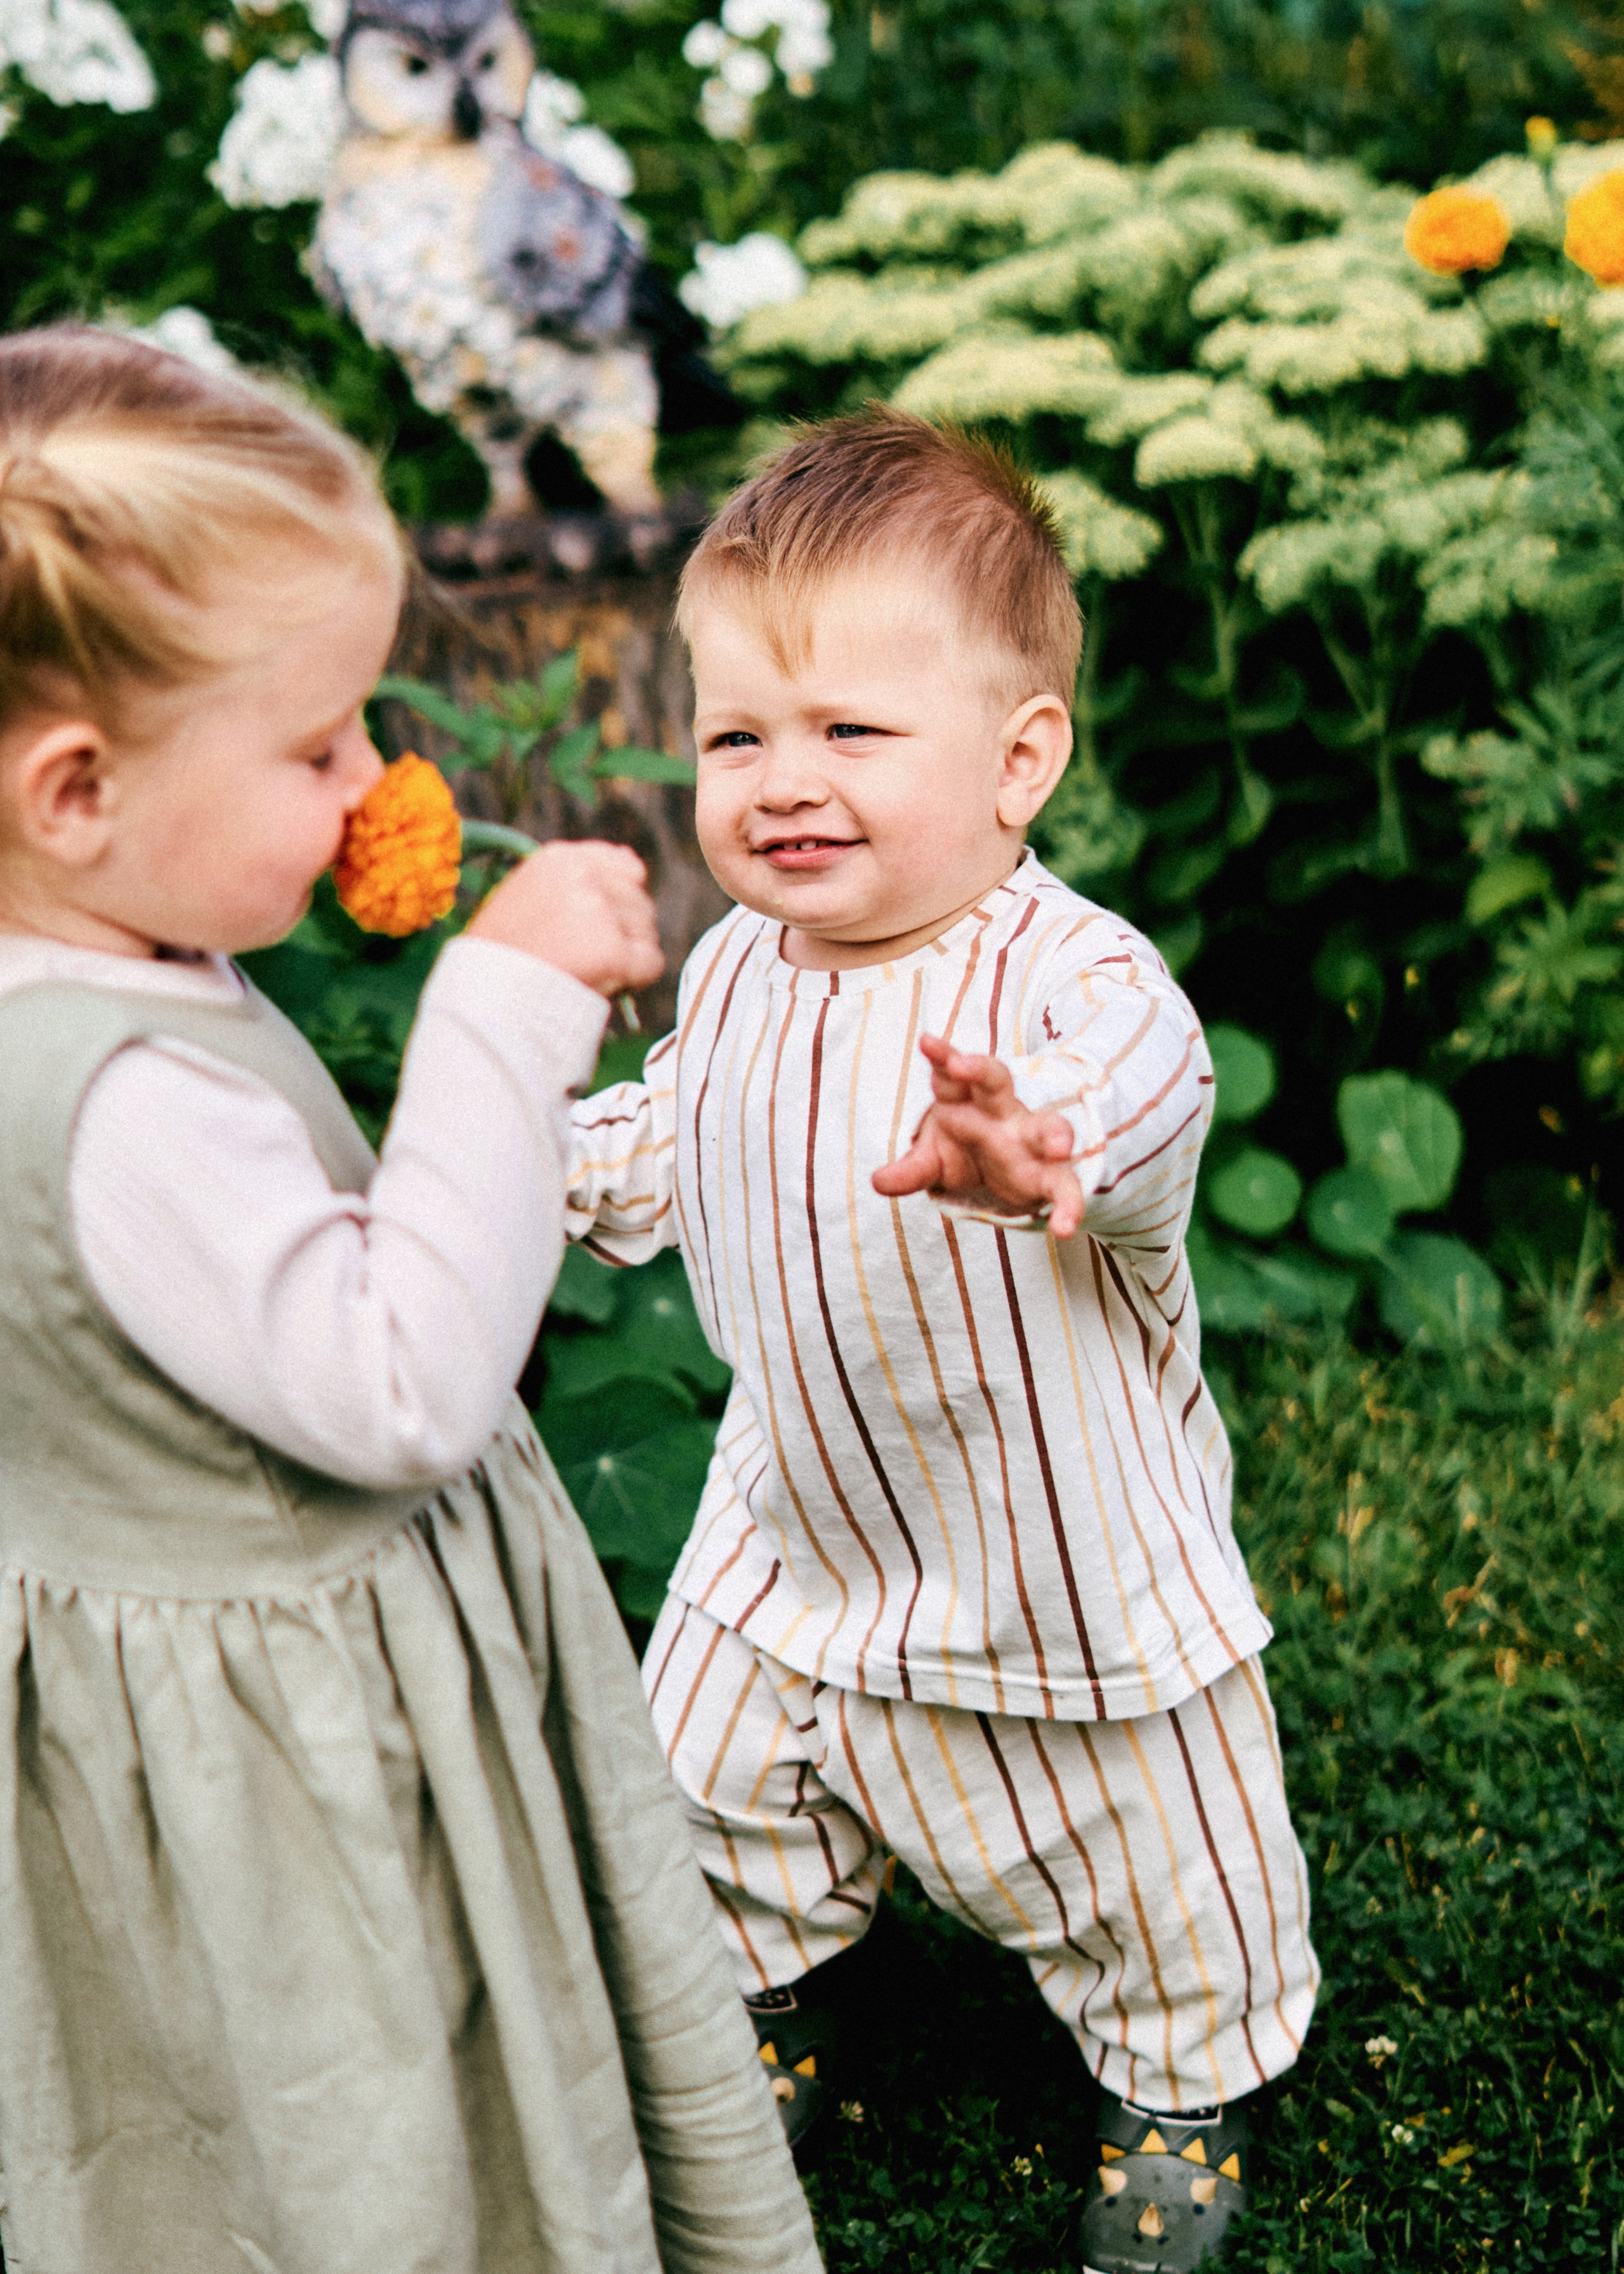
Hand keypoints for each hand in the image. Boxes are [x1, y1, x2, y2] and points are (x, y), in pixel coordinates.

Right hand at [466, 839, 663, 997]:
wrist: (484, 998)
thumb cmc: (503, 953)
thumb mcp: (529, 895)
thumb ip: (578, 876)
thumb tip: (633, 862)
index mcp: (560, 858)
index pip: (626, 866)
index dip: (619, 902)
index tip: (596, 928)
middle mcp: (584, 876)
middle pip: (639, 902)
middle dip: (625, 933)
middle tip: (587, 959)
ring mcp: (600, 912)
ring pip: (647, 932)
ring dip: (630, 956)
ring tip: (588, 972)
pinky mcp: (614, 950)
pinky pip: (652, 963)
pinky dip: (637, 979)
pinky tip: (604, 985)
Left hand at [871, 1033, 1085, 1237]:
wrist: (1003, 1176)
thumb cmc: (965, 1152)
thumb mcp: (934, 1162)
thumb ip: (911, 1170)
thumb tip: (878, 1181)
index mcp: (967, 1103)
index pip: (951, 1077)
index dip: (941, 1058)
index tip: (926, 1042)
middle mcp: (1001, 1114)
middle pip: (996, 1082)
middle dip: (982, 1071)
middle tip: (966, 1066)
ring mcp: (1030, 1142)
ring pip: (1046, 1126)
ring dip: (1055, 1134)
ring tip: (1060, 1147)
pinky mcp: (1049, 1175)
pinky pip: (1063, 1185)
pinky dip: (1067, 1206)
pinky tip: (1065, 1228)